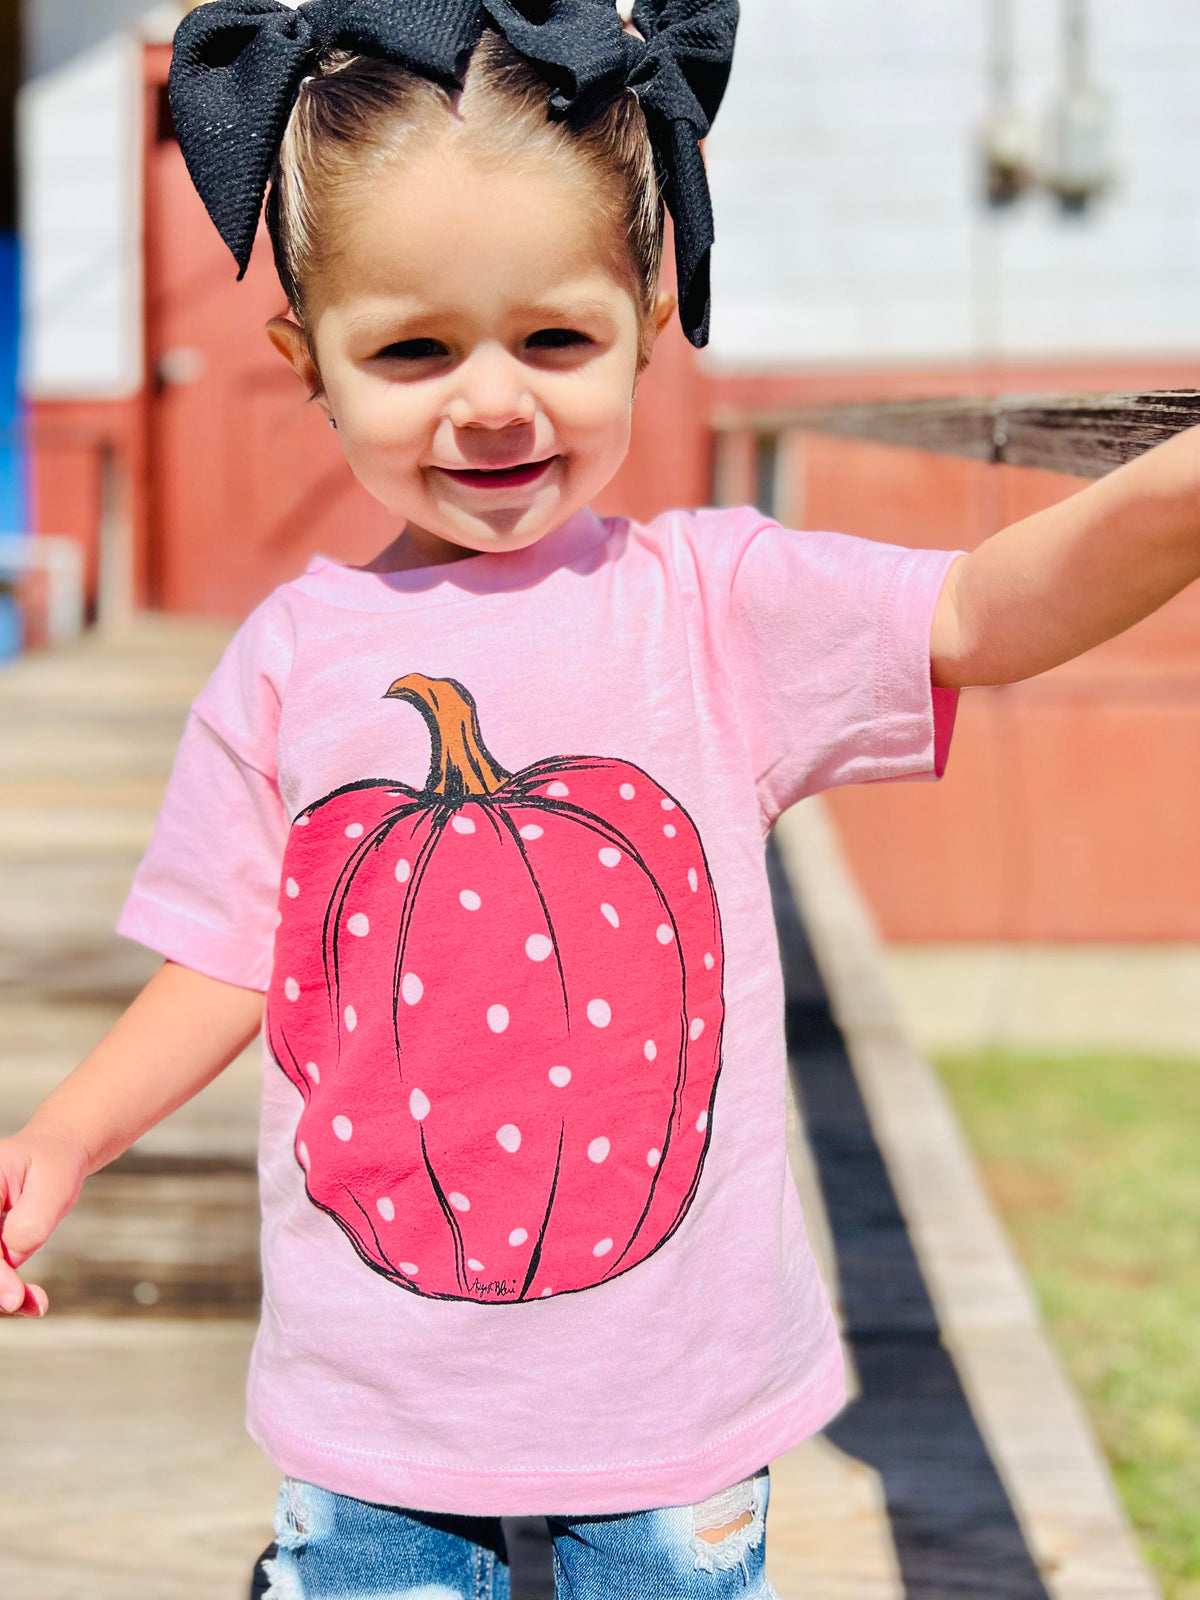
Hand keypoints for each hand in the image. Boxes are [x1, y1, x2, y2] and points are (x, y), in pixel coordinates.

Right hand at [0, 1119, 89, 1317]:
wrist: (54, 1157)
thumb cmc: (53, 1164)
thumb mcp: (54, 1182)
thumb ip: (32, 1220)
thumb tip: (13, 1255)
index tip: (14, 1297)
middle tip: (25, 1304)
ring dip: (1, 1297)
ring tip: (35, 1304)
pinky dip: (6, 1293)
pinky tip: (31, 1302)